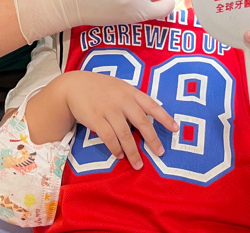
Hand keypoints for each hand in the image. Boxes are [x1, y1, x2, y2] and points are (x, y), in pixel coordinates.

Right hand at [56, 70, 177, 169]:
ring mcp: (108, 109)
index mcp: (130, 91)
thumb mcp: (119, 87)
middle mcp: (121, 100)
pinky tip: (119, 154)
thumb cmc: (100, 88)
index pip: (151, 105)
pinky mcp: (95, 118)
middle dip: (152, 139)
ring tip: (138, 163)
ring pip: (125, 134)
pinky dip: (115, 148)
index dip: (164, 117)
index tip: (175, 128)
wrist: (74, 85)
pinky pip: (108, 137)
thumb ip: (133, 99)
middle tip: (159, 153)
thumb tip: (150, 117)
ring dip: (132, 151)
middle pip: (141, 122)